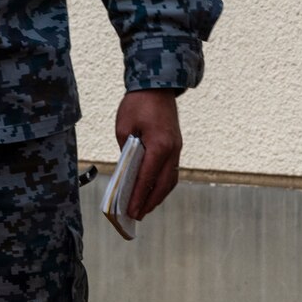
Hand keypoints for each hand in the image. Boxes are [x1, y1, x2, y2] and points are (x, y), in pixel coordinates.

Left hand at [115, 88, 183, 219]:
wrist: (157, 85)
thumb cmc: (137, 104)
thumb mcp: (124, 129)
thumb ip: (127, 154)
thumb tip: (127, 175)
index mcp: (159, 145)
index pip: (147, 178)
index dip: (138, 197)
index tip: (130, 211)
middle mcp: (172, 149)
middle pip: (163, 184)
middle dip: (149, 202)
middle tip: (136, 215)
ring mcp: (177, 148)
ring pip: (170, 180)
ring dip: (158, 195)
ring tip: (145, 208)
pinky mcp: (176, 145)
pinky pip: (171, 171)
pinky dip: (162, 184)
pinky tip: (153, 191)